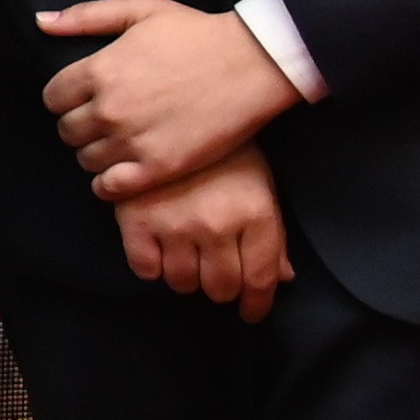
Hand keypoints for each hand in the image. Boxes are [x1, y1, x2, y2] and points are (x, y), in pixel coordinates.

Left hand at [35, 0, 300, 202]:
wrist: (253, 64)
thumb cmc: (197, 33)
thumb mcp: (140, 10)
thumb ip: (85, 17)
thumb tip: (40, 22)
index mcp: (98, 70)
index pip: (52, 98)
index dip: (66, 98)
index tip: (84, 97)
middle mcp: (108, 109)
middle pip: (67, 131)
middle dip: (80, 125)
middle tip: (105, 120)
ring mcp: (133, 141)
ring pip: (86, 160)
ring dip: (96, 152)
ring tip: (120, 142)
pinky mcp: (158, 168)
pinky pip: (109, 187)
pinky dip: (108, 182)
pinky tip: (124, 169)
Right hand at [118, 142, 293, 316]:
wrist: (174, 107)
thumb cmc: (225, 148)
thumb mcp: (260, 183)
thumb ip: (272, 233)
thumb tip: (282, 278)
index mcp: (254, 213)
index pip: (260, 279)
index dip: (257, 304)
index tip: (251, 312)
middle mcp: (217, 225)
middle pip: (220, 287)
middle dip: (220, 288)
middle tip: (215, 276)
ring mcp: (175, 224)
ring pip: (181, 282)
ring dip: (186, 277)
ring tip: (186, 259)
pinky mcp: (137, 220)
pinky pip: (145, 268)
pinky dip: (152, 266)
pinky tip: (159, 250)